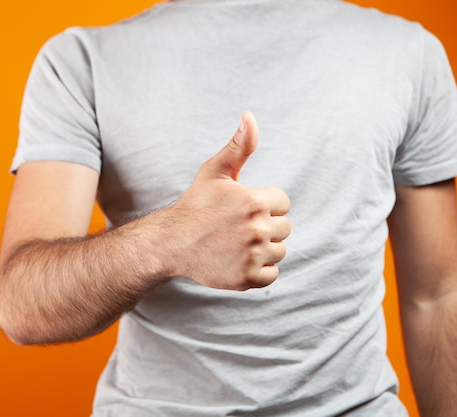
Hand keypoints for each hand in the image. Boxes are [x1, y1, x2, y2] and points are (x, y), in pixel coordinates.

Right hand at [168, 111, 290, 290]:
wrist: (172, 243)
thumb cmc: (196, 204)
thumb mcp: (215, 171)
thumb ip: (239, 146)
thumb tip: (250, 116)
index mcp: (255, 201)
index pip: (283, 203)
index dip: (264, 204)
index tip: (242, 208)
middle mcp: (258, 229)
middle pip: (284, 228)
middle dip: (266, 226)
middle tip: (237, 227)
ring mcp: (253, 256)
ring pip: (279, 251)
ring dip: (264, 248)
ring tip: (237, 243)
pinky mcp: (248, 278)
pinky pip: (272, 274)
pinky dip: (259, 270)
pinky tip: (238, 260)